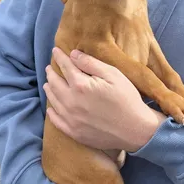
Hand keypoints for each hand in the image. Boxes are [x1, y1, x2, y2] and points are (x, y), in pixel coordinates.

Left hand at [44, 47, 165, 152]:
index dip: (60, 57)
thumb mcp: (113, 75)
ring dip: (49, 90)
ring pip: (53, 101)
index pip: (65, 67)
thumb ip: (91, 63)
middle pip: (55, 84)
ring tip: (48, 84)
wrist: (136, 130)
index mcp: (80, 85)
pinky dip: (51, 112)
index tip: (55, 50)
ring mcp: (71, 119)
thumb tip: (73, 54)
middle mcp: (71, 102)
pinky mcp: (74, 132)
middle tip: (49, 68)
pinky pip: (56, 121)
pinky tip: (51, 108)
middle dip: (51, 73)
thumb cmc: (127, 99)